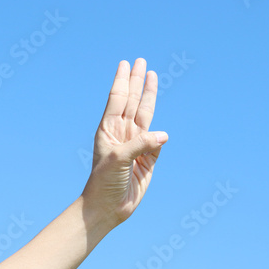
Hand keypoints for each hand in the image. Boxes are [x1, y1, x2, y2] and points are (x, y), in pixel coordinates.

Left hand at [81, 58, 167, 226]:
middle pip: (132, 101)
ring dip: (149, 96)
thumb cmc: (104, 182)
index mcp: (109, 130)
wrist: (108, 208)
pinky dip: (160, 136)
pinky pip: (157, 143)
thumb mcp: (118, 159)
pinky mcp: (147, 160)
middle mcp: (122, 133)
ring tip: (152, 76)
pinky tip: (161, 131)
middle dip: (136, 81)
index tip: (125, 63)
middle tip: (141, 61)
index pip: (117, 99)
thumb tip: (164, 135)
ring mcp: (135, 145)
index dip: (122, 80)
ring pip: (146, 115)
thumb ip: (141, 144)